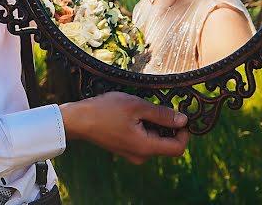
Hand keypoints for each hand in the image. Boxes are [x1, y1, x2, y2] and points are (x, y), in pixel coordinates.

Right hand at [58, 92, 189, 163]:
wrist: (77, 120)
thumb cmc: (105, 111)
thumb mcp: (136, 106)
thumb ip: (161, 114)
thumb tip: (183, 120)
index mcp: (146, 147)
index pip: (178, 148)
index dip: (184, 133)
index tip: (180, 115)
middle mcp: (141, 155)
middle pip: (166, 144)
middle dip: (166, 125)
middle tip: (155, 105)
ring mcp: (131, 153)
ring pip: (154, 140)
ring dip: (153, 124)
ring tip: (138, 107)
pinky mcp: (124, 148)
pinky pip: (142, 140)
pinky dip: (143, 127)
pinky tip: (130, 114)